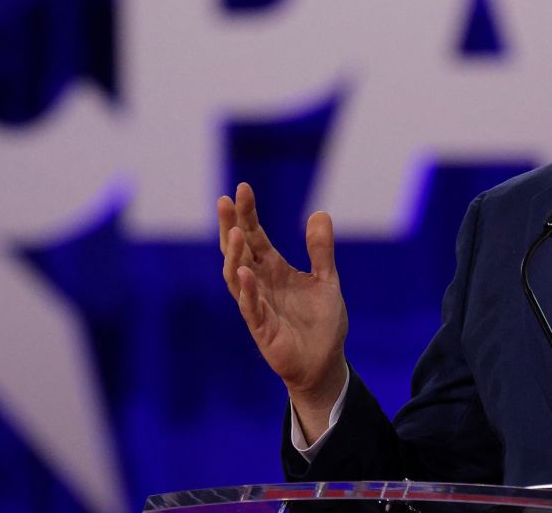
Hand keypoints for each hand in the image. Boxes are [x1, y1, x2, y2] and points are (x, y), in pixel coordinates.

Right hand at [218, 182, 347, 440]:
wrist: (324, 362)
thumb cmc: (320, 321)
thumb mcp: (327, 279)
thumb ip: (321, 249)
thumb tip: (320, 213)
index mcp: (274, 269)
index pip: (255, 236)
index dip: (247, 214)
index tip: (241, 188)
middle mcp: (261, 283)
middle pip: (239, 251)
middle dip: (230, 226)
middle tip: (224, 201)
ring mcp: (258, 306)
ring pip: (237, 277)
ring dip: (234, 256)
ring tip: (234, 232)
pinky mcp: (263, 330)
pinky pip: (251, 308)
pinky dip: (248, 291)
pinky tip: (244, 272)